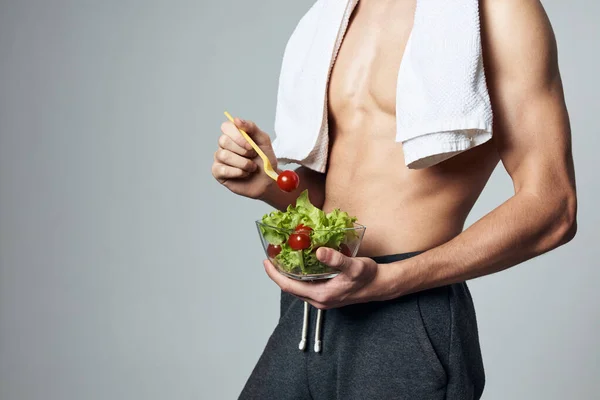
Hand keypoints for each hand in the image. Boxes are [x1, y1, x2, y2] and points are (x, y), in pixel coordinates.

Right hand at [212, 117, 277, 198]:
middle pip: (223, 140)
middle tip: (253, 156)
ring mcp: (220, 158)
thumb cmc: (265, 160)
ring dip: (243, 163)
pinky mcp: (218, 172)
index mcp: (234, 135)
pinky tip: (244, 174)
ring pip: (224, 155)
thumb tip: (236, 120)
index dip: (237, 135)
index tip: (250, 145)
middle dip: (242, 150)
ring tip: (251, 167)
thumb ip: (251, 128)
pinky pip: (222, 169)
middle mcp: (225, 145)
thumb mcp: (263, 141)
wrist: (267, 181)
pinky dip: (237, 172)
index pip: (226, 127)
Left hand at [264, 247, 380, 308]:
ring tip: (281, 258)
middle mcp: (319, 300)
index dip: (274, 274)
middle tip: (271, 255)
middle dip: (278, 272)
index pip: (289, 286)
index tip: (266, 261)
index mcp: (321, 295)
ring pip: (297, 287)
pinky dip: (298, 276)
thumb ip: (336, 259)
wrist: (380, 285)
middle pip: (290, 287)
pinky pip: (305, 286)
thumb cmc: (368, 277)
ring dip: (287, 274)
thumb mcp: (354, 266)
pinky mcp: (326, 294)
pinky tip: (298, 264)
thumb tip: (319, 252)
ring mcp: (322, 298)